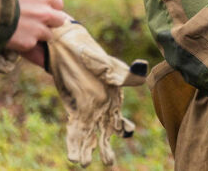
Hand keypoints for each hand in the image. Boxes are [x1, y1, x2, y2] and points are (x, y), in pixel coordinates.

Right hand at [6, 0, 66, 56]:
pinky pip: (32, 44)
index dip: (51, 9)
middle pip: (59, 20)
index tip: (44, 11)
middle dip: (50, 23)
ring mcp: (39, 29)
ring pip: (48, 35)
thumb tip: (34, 0)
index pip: (58, 4)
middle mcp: (46, 13)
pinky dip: (25, 43)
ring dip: (39, 35)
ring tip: (22, 32)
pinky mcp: (29, 42)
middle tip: (38, 24)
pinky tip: (14, 38)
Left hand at [46, 19, 147, 165]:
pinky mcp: (73, 110)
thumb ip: (121, 71)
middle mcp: (103, 105)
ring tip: (84, 163)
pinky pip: (75, 129)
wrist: (65, 47)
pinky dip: (74, 142)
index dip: (122, 126)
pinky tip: (73, 155)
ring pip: (89, 133)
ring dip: (87, 148)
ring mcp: (88, 108)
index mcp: (114, 94)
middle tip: (108, 163)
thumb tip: (142, 67)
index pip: (119, 113)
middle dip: (105, 147)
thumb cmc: (88, 52)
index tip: (125, 134)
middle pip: (105, 129)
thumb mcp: (104, 62)